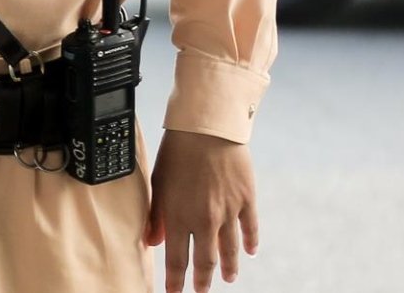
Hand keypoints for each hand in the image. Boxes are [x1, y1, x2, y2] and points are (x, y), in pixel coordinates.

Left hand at [145, 129, 257, 291]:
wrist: (207, 128)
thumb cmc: (177, 152)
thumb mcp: (158, 183)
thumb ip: (156, 215)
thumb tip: (152, 241)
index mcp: (179, 216)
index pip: (177, 259)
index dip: (176, 280)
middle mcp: (205, 220)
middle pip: (206, 261)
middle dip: (203, 280)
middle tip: (201, 291)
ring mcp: (229, 212)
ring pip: (230, 250)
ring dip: (228, 267)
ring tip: (228, 279)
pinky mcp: (246, 200)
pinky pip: (250, 229)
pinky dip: (251, 243)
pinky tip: (250, 252)